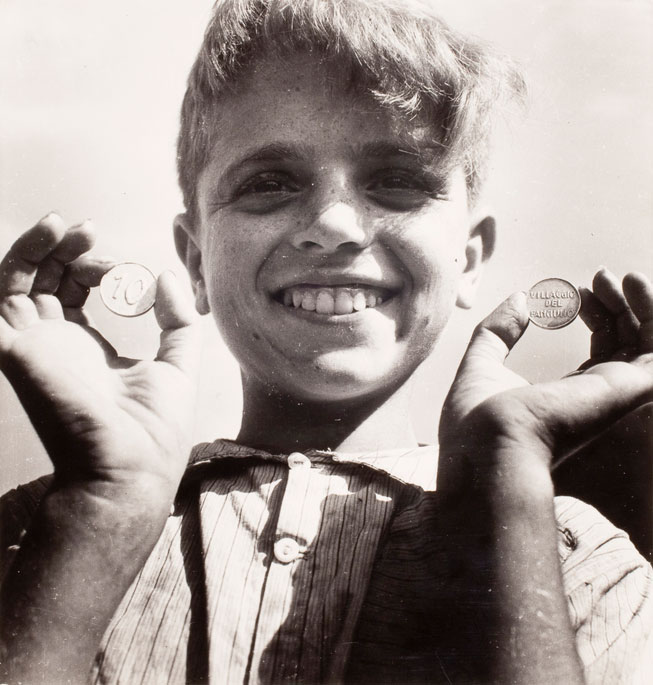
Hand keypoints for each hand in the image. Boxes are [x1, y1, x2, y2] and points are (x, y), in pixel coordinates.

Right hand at [0, 213, 200, 505]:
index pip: (77, 296)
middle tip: (93, 235)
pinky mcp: (17, 347)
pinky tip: (50, 234)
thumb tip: (168, 276)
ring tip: (70, 226)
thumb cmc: (156, 430)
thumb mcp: (178, 365)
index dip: (97, 270)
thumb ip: (176, 320)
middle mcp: (55, 347)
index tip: (127, 266)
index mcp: (88, 352)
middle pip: (46, 282)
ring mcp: (33, 347)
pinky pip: (4, 295)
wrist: (132, 469)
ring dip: (41, 247)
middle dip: (68, 252)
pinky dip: (21, 258)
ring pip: (19, 281)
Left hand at [439, 269, 652, 490]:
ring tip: (614, 275)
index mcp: (568, 399)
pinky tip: (632, 282)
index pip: (599, 353)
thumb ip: (498, 333)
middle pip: (626, 344)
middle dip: (617, 307)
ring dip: (637, 304)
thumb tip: (518, 299)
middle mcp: (598, 400)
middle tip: (599, 277)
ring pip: (644, 341)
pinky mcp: (631, 388)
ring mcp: (616, 396)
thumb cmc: (478, 419)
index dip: (595, 317)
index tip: (575, 292)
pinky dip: (649, 310)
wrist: (489, 444)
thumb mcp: (482, 365)